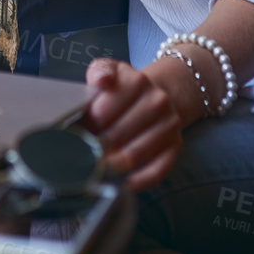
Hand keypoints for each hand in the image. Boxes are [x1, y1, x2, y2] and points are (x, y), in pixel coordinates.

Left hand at [82, 59, 182, 192]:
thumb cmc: (124, 89)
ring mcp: (169, 124)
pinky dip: (140, 180)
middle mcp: (158, 101)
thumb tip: (102, 81)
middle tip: (82, 153)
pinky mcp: (175, 146)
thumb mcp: (108, 70)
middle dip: (96, 147)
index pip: (102, 111)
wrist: (157, 95)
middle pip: (117, 135)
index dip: (86, 126)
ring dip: (113, 165)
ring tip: (98, 167)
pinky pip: (158, 170)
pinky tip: (125, 183)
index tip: (78, 132)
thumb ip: (99, 72)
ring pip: (135, 154)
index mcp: (137, 81)